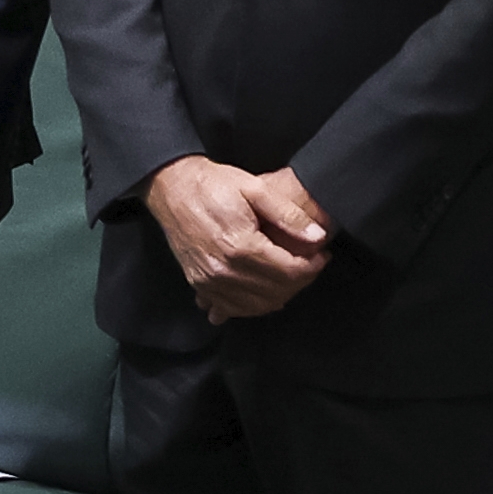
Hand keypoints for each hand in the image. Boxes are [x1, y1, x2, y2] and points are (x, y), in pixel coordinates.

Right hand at [143, 155, 333, 323]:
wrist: (171, 188)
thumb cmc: (211, 185)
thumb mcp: (255, 188)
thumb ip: (288, 214)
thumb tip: (316, 236)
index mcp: (240, 246)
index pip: (290, 271)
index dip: (313, 266)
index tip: (321, 255)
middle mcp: (223, 269)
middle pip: (276, 291)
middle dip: (301, 280)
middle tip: (309, 264)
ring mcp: (208, 279)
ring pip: (256, 305)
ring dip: (280, 295)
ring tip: (289, 277)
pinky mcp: (198, 282)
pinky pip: (230, 308)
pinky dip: (250, 307)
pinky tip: (260, 296)